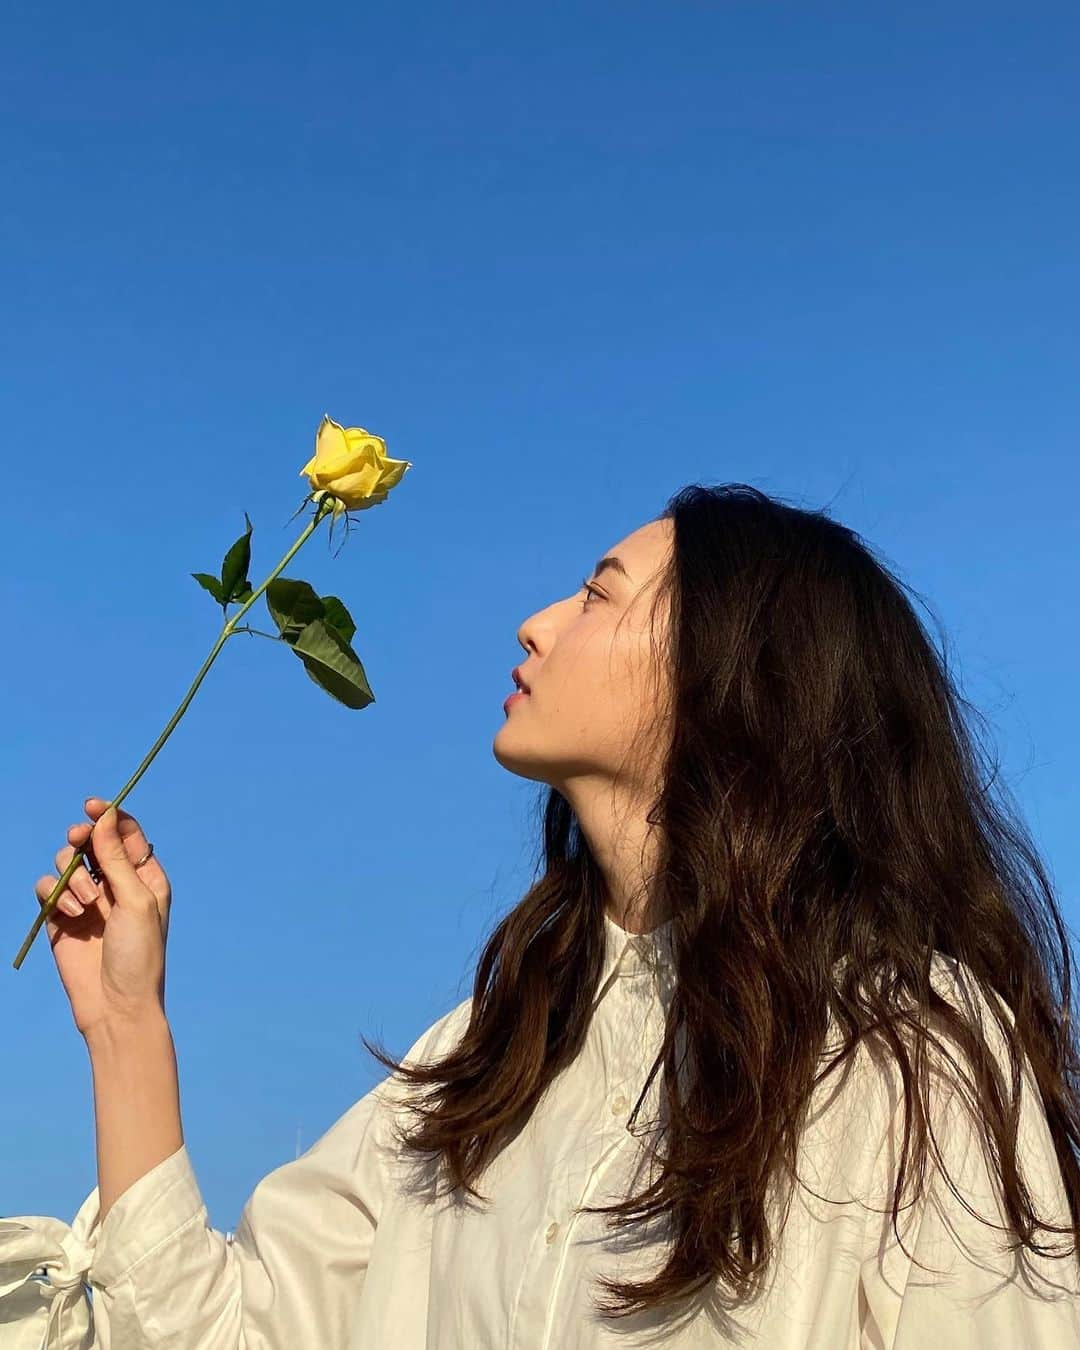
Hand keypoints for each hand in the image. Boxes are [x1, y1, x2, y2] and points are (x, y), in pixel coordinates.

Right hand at [34, 797, 171, 1038]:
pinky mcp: (61, 918)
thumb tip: (105, 816)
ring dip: (73, 876)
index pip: (125, 834)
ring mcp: (86, 901)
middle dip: (82, 837)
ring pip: (66, 863)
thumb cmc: (139, 954)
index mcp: (145, 877)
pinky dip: (55, 894)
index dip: (109, 815)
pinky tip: (71, 914)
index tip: (91, 805)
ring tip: (88, 904)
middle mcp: (115, 885)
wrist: (115, 1005)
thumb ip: (116, 859)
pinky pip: (47, 888)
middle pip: (91, 842)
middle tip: (78, 839)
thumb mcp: (135, 901)